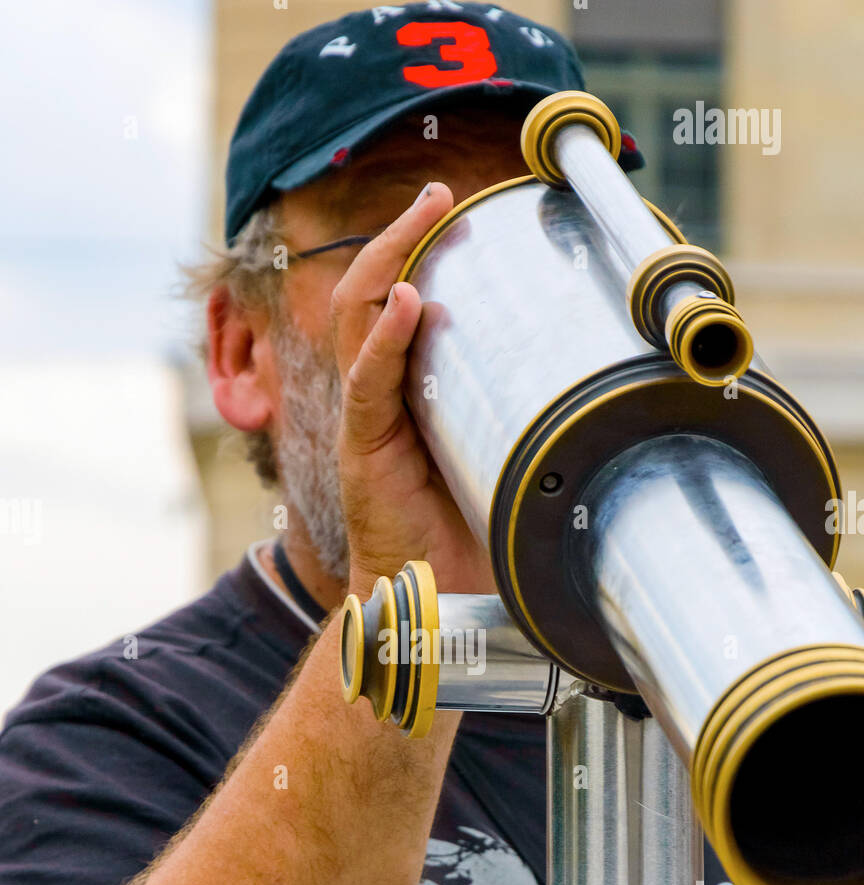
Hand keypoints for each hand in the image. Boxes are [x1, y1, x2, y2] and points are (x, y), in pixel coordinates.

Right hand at [330, 182, 495, 597]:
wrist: (436, 609)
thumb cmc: (474, 540)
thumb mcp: (513, 462)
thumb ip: (529, 418)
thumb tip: (601, 379)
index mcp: (413, 395)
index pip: (405, 306)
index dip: (424, 254)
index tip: (463, 210)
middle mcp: (382, 398)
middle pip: (374, 296)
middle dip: (402, 237)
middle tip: (440, 193)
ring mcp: (367, 421)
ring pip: (361, 322)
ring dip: (390, 261)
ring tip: (424, 215)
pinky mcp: (363, 451)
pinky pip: (367, 383)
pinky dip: (386, 339)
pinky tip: (408, 301)